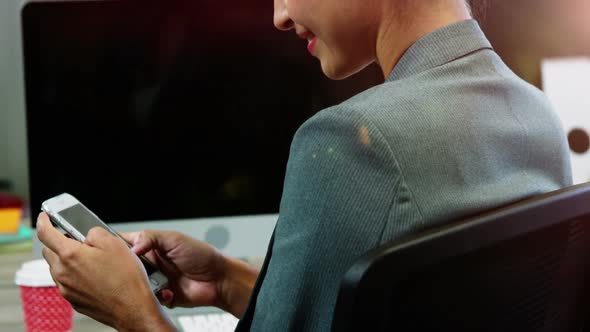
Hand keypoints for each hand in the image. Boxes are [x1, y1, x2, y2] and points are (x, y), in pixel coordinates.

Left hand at [36, 213, 172, 330]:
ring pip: (58, 268)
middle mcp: (63, 273)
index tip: (45, 217)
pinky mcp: (73, 300)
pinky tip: (94, 276)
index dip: (44, 221)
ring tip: (91, 260)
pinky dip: (74, 275)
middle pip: (49, 251)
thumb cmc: (126, 278)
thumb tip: (87, 235)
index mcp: (71, 255)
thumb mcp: (115, 243)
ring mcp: (66, 289)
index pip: (46, 233)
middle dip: (58, 242)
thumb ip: (95, 232)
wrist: (132, 307)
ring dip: (67, 260)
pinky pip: (66, 282)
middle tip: (77, 240)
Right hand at [121, 230, 259, 315]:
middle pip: (126, 267)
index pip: (126, 244)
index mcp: (151, 246)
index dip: (115, 247)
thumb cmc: (201, 255)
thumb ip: (150, 238)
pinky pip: (149, 299)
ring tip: (158, 281)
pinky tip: (169, 291)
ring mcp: (155, 280)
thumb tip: (131, 247)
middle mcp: (151, 263)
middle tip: (138, 270)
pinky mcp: (161, 296)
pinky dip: (158, 296)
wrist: (218, 279)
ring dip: (145, 284)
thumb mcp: (174, 239)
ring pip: (136, 285)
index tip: (108, 250)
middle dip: (129, 270)